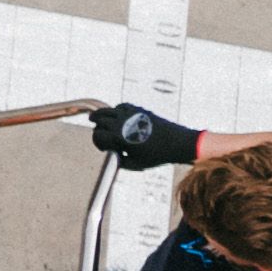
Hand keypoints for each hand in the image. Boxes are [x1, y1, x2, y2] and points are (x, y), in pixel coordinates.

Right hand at [82, 101, 199, 167]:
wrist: (178, 143)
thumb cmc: (157, 156)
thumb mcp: (136, 164)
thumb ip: (119, 161)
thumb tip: (111, 156)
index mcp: (119, 137)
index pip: (97, 135)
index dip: (97, 142)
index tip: (102, 148)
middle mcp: (122, 123)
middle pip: (99, 120)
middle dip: (97, 128)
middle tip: (99, 134)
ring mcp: (130, 114)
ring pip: (107, 110)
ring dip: (100, 115)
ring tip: (94, 118)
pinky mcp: (139, 110)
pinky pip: (121, 106)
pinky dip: (115, 110)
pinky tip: (115, 115)